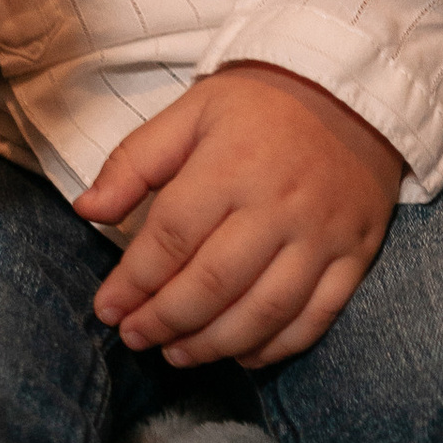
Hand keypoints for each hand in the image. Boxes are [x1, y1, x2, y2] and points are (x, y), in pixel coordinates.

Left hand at [75, 64, 402, 371]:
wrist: (350, 87)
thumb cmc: (260, 101)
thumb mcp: (192, 110)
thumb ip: (135, 161)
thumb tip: (87, 209)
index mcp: (231, 164)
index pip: (172, 238)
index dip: (133, 281)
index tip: (106, 309)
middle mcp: (278, 205)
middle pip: (212, 284)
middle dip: (164, 321)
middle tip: (134, 337)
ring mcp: (321, 235)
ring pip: (261, 313)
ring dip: (212, 345)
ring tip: (175, 354)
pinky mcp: (354, 255)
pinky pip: (315, 319)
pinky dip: (274, 347)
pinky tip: (240, 355)